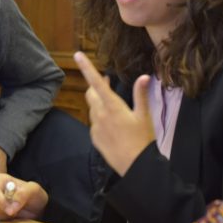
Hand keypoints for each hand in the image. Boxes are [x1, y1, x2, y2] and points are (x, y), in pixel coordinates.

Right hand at [0, 173, 48, 219]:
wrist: (35, 208)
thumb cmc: (34, 195)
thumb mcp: (33, 190)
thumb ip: (23, 194)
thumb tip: (12, 205)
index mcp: (0, 179)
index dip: (1, 202)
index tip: (10, 211)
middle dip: (2, 210)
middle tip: (15, 211)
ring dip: (3, 215)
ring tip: (14, 212)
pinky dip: (1, 220)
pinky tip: (9, 216)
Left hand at [73, 51, 154, 175]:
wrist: (135, 166)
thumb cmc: (143, 139)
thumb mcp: (144, 116)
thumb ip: (141, 95)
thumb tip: (144, 77)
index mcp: (113, 106)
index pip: (96, 83)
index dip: (87, 67)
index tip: (78, 55)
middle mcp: (100, 114)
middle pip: (90, 93)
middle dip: (96, 86)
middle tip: (106, 83)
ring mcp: (95, 127)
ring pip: (92, 108)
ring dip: (99, 103)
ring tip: (114, 107)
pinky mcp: (94, 138)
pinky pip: (94, 123)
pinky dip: (100, 118)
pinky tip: (112, 125)